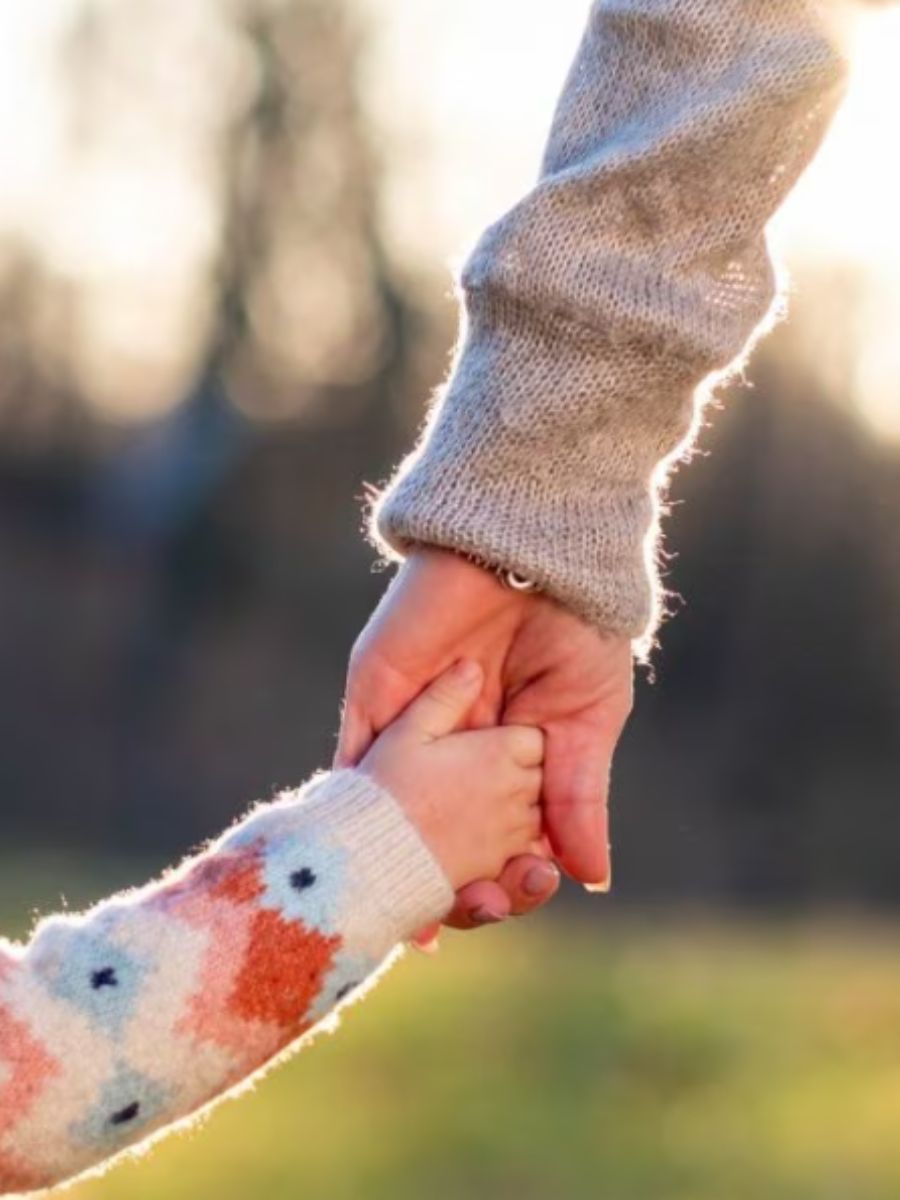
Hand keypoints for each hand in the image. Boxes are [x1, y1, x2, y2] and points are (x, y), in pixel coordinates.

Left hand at [336, 547, 633, 928]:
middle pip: (441, 837)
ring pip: (395, 812)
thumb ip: (578, 796)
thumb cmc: (575, 632)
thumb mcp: (588, 720)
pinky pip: (355, 760)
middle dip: (454, 879)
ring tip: (417, 906)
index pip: (498, 837)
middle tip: (473, 905)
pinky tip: (363, 853)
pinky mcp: (376, 697)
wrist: (534, 553)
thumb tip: (591, 878)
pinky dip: (355, 808)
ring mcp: (411, 728)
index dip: (505, 874)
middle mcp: (454, 755)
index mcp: (506, 763)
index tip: (516, 895)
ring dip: (401, 860)